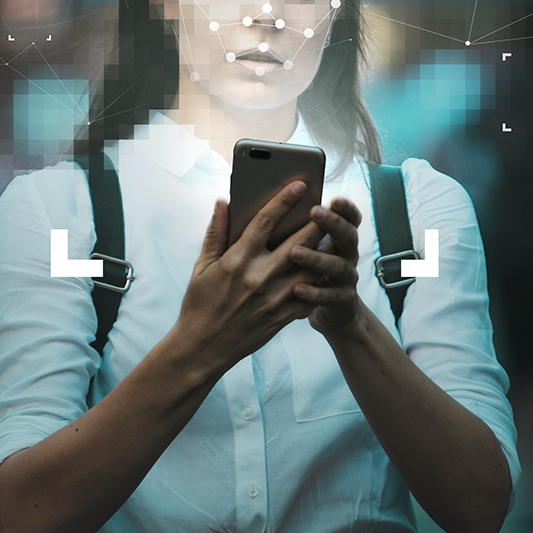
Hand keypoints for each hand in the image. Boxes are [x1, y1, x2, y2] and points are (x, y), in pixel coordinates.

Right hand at [174, 181, 324, 377]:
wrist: (203, 347)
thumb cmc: (200, 303)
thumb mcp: (202, 266)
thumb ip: (216, 232)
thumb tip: (223, 202)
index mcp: (237, 261)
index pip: (265, 222)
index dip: (285, 200)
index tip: (301, 184)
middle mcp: (258, 277)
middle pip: (297, 242)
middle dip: (316, 220)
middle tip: (329, 204)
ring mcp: (273, 299)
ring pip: (310, 267)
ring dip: (324, 249)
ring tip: (333, 234)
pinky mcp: (282, 317)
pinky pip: (310, 294)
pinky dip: (320, 279)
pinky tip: (327, 267)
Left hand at [288, 195, 363, 336]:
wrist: (324, 305)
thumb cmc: (302, 267)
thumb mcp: (300, 241)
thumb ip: (286, 222)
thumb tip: (245, 201)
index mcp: (337, 234)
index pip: (348, 215)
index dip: (344, 206)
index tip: (331, 197)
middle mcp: (346, 252)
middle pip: (347, 235)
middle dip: (332, 223)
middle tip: (314, 211)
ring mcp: (346, 277)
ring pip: (337, 265)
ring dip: (317, 258)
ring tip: (294, 252)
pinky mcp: (342, 299)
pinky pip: (331, 296)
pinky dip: (315, 292)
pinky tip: (297, 288)